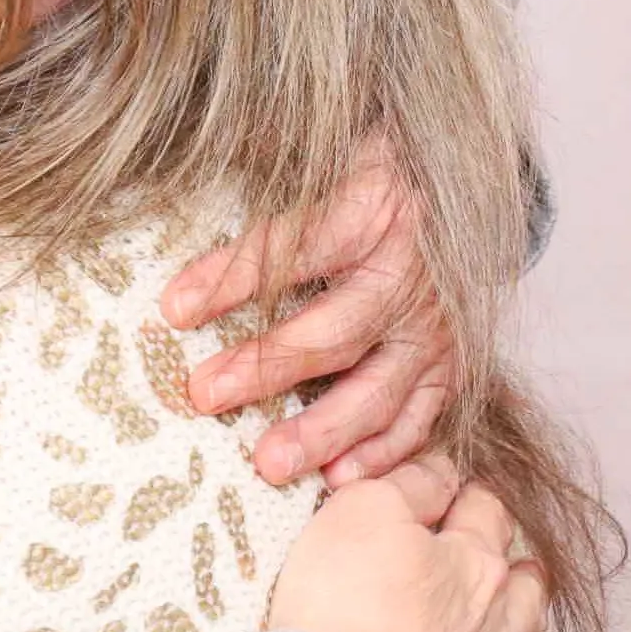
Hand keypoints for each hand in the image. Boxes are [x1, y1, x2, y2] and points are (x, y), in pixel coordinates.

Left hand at [162, 138, 458, 484]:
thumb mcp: (325, 153)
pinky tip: (340, 478)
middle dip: (267, 366)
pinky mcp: (449, 363)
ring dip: (323, 430)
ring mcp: (434, 326)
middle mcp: (408, 274)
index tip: (173, 307)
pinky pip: (419, 416)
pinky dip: (383, 452)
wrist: (457, 187)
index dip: (232, 278)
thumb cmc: (371, 172)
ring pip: (379, 388)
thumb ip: (266, 163)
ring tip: (268, 463)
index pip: (292, 247)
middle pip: (335, 329)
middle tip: (204, 394)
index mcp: (371, 209)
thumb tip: (185, 162)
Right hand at [266, 454, 557, 631]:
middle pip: (523, 605)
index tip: (470, 498)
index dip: (477, 504)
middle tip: (517, 577)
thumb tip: (445, 470)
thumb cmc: (341, 613)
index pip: (486, 521)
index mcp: (472, 573)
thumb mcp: (359, 515)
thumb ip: (408, 486)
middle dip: (521, 585)